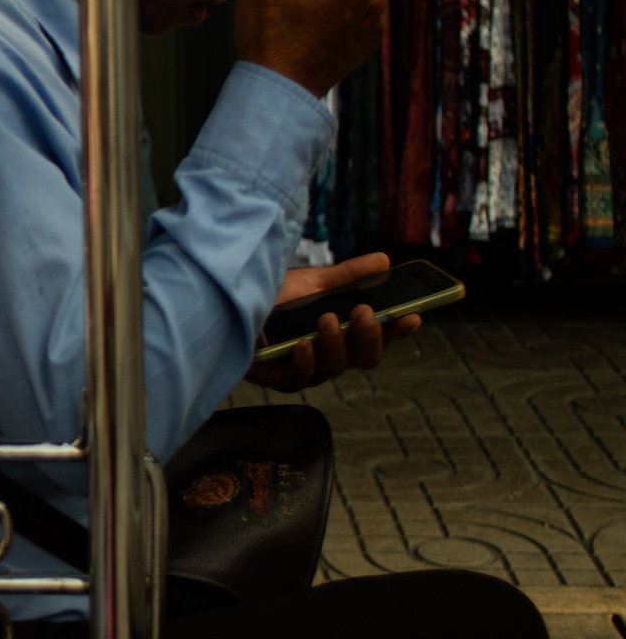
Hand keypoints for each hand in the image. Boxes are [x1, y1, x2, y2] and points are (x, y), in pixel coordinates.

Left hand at [244, 252, 420, 392]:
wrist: (226, 304)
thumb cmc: (270, 297)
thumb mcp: (311, 282)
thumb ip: (347, 276)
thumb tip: (384, 261)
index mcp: (343, 331)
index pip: (379, 336)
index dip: (398, 330)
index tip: (413, 316)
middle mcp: (330, 352)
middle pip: (366, 358)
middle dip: (370, 336)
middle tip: (364, 313)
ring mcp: (307, 367)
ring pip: (336, 368)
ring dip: (335, 344)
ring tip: (326, 320)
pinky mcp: (280, 377)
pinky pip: (301, 378)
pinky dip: (305, 361)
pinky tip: (302, 345)